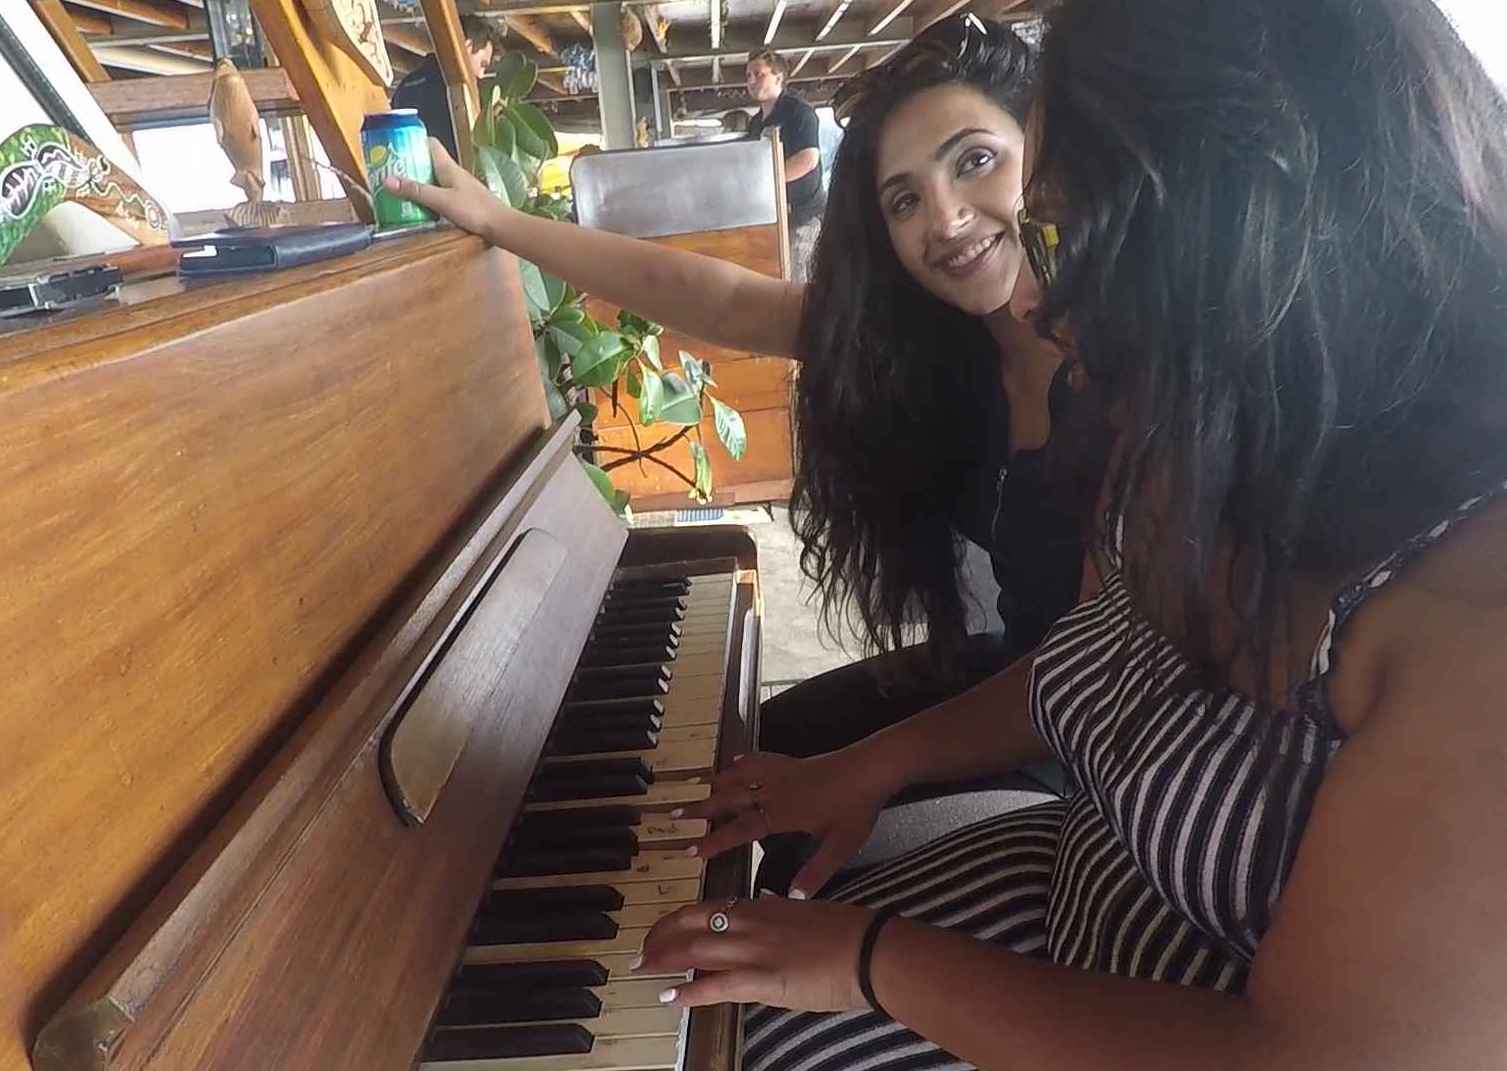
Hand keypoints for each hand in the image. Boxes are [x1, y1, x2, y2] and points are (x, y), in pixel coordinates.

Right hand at [383, 138, 508, 239]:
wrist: (502, 227)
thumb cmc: (476, 211)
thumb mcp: (441, 200)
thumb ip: (416, 191)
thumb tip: (388, 180)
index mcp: (448, 167)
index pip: (430, 143)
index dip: (413, 140)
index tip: (395, 144)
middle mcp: (454, 174)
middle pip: (428, 161)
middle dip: (410, 164)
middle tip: (390, 170)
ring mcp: (459, 187)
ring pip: (434, 178)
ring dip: (418, 181)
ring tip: (399, 188)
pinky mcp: (462, 201)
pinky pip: (440, 193)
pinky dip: (428, 196)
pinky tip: (420, 206)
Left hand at [637, 894, 875, 1010]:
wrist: (869, 949)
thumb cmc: (849, 931)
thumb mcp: (808, 910)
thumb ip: (781, 909)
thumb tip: (769, 904)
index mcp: (763, 905)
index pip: (709, 906)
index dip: (681, 918)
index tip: (666, 927)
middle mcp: (751, 922)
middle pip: (691, 923)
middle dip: (661, 936)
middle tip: (643, 949)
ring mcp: (753, 950)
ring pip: (693, 949)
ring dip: (663, 959)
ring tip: (643, 968)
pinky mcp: (761, 979)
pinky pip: (714, 984)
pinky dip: (688, 991)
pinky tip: (670, 997)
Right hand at [677, 751, 889, 897]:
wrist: (871, 767)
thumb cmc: (856, 807)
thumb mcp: (841, 845)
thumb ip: (816, 872)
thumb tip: (794, 899)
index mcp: (782, 813)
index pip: (740, 829)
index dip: (715, 840)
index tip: (691, 850)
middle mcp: (774, 790)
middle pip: (729, 799)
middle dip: (701, 809)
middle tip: (674, 815)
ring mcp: (782, 773)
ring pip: (739, 777)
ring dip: (716, 784)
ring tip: (695, 789)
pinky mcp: (792, 762)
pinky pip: (760, 759)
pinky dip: (744, 761)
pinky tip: (734, 760)